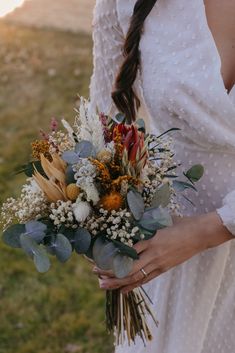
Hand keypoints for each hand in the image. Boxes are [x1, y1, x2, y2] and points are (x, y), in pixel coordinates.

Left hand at [93, 212, 232, 293]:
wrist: (199, 234)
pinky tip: (123, 290)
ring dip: (118, 282)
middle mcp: (153, 254)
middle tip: (95, 272)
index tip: (98, 256)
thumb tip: (128, 221)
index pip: (127, 251)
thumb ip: (144, 223)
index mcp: (151, 239)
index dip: (112, 256)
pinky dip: (133, 286)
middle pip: (128, 268)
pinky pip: (146, 279)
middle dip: (110, 271)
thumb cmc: (180, 223)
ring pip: (135, 277)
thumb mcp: (160, 220)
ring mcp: (159, 264)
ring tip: (103, 285)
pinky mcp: (164, 269)